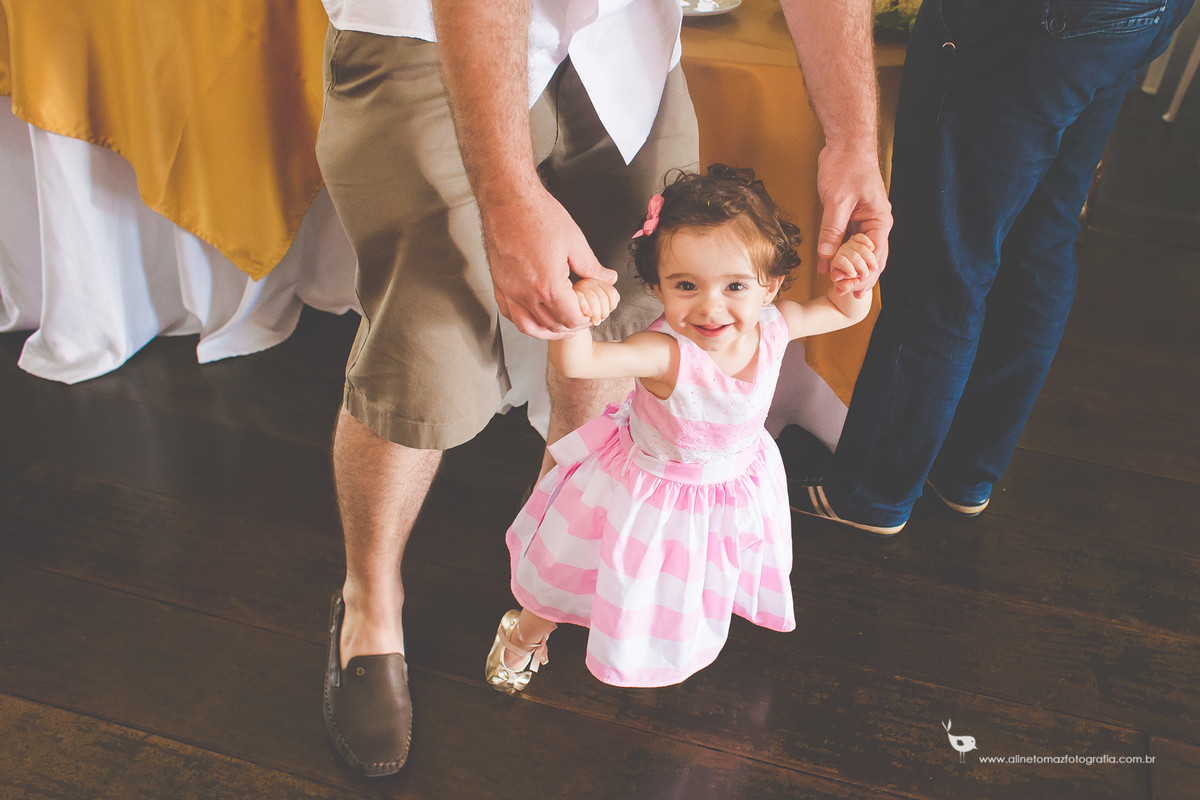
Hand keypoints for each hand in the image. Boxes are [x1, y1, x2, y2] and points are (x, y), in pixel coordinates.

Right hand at [480, 186, 618, 338]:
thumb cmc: (539, 215)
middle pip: (551, 325)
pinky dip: (524, 321)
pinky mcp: (499, 284)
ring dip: (547, 331)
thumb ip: (592, 267)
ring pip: (528, 326)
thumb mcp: (575, 241)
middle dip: (570, 326)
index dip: (585, 321)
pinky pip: (510, 313)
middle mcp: (526, 293)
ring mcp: (509, 290)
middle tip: (580, 320)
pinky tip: (534, 317)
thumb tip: (608, 279)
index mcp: (548, 285)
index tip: (591, 315)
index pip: (571, 318)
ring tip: (560, 327)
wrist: (507, 200)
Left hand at [814, 145, 891, 298]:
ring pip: (858, 251)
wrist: (845, 143)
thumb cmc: (848, 165)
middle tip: (845, 294)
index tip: (850, 290)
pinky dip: (840, 253)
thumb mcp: (837, 201)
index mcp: (880, 221)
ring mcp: (864, 221)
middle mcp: (875, 224)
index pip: (875, 257)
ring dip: (848, 267)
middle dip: (858, 277)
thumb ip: (832, 231)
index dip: (863, 276)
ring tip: (838, 285)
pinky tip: (830, 265)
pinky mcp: (852, 217)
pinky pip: (847, 241)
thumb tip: (827, 258)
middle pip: (870, 258)